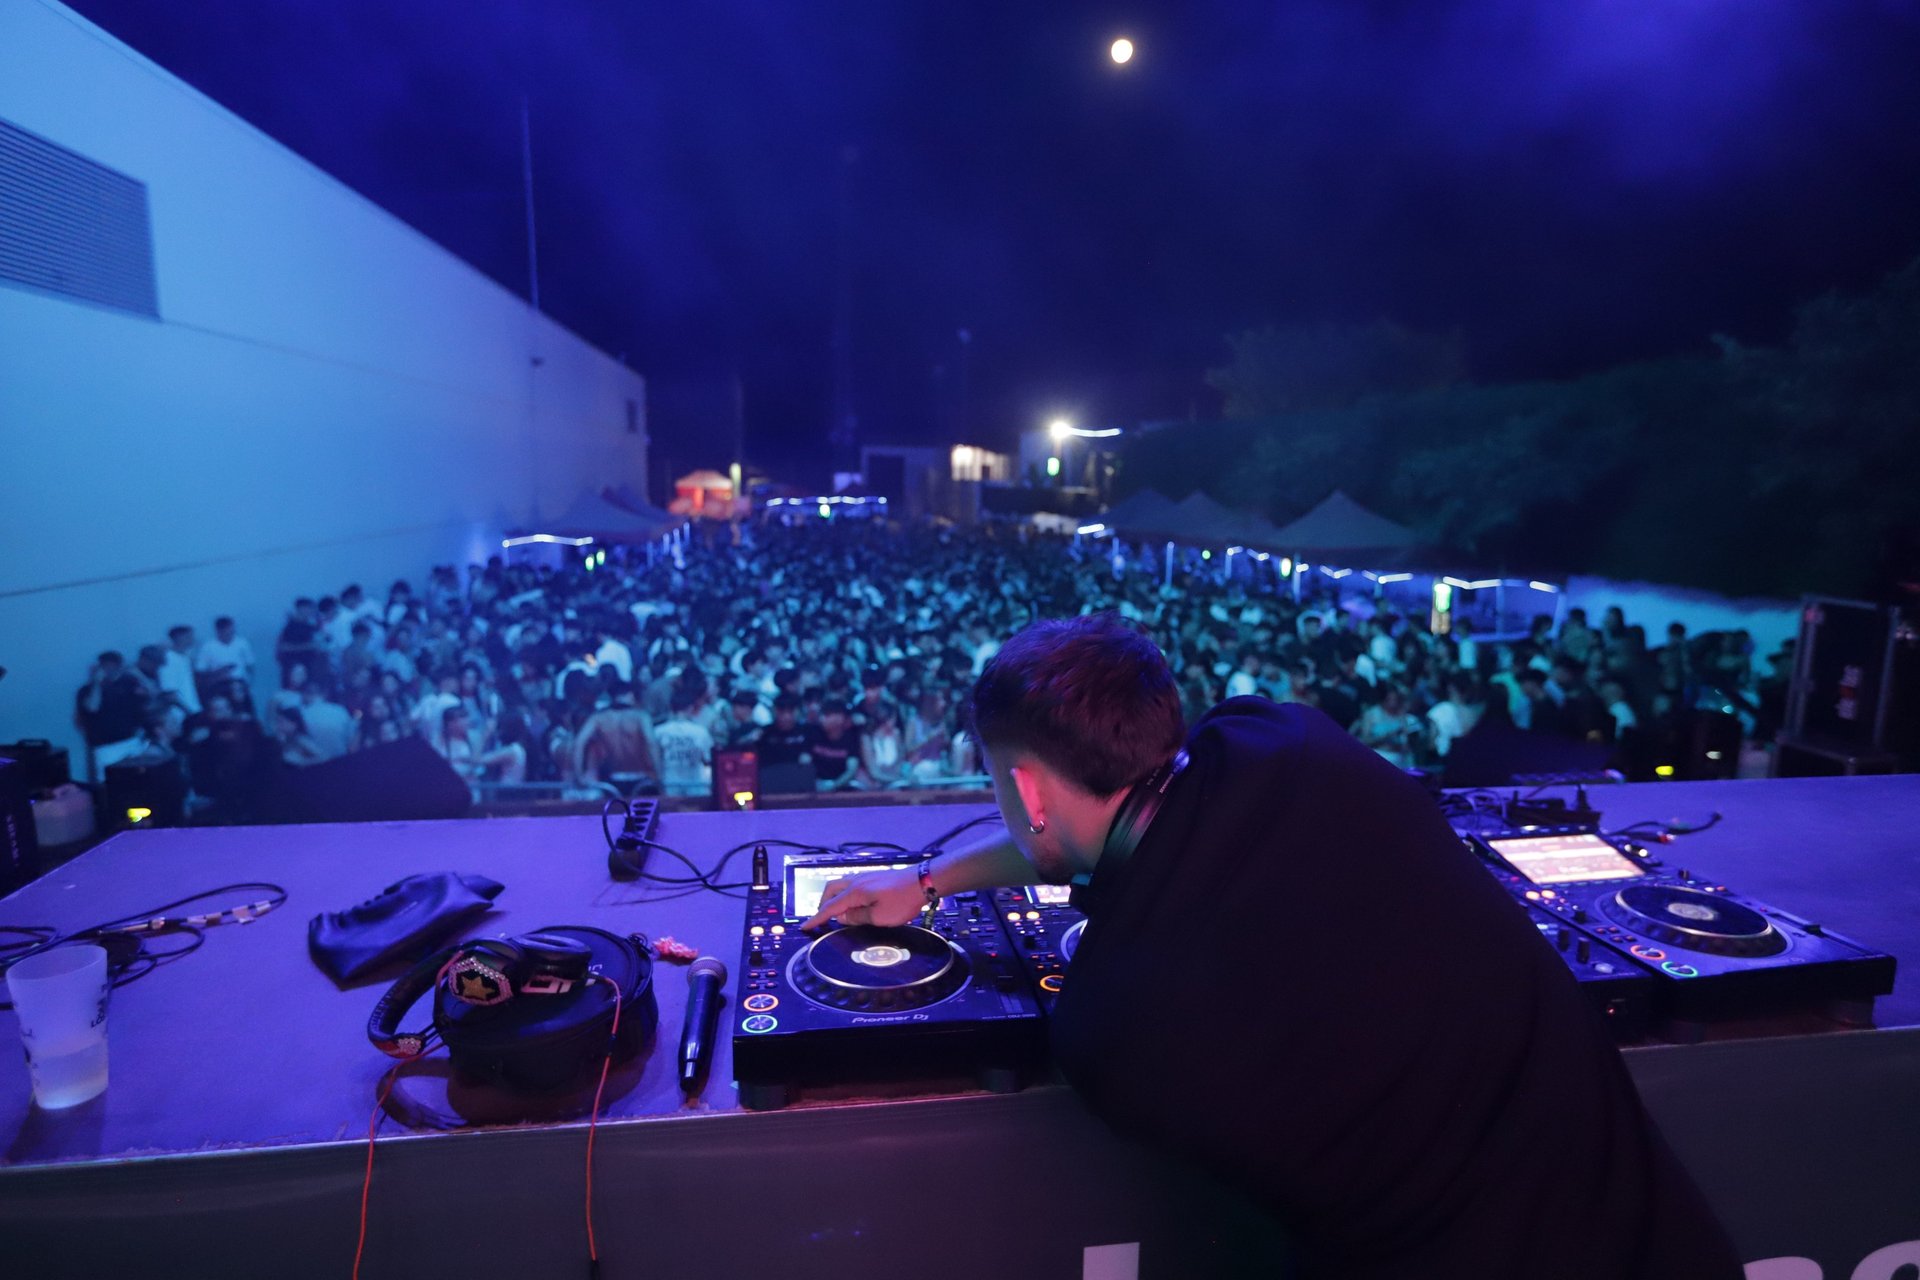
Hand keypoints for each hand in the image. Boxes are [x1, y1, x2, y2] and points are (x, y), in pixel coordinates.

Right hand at [802, 868, 922, 930]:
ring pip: (840, 885)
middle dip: (822, 904)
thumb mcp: (879, 917)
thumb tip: (843, 917)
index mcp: (854, 892)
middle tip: (822, 918)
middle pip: (830, 890)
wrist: (922, 881)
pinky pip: (850, 885)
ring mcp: (864, 877)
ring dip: (834, 898)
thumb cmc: (902, 901)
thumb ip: (858, 918)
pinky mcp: (873, 877)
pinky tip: (853, 903)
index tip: (805, 926)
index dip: (817, 918)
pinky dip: (844, 894)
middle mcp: (856, 881)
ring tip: (837, 913)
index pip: (830, 907)